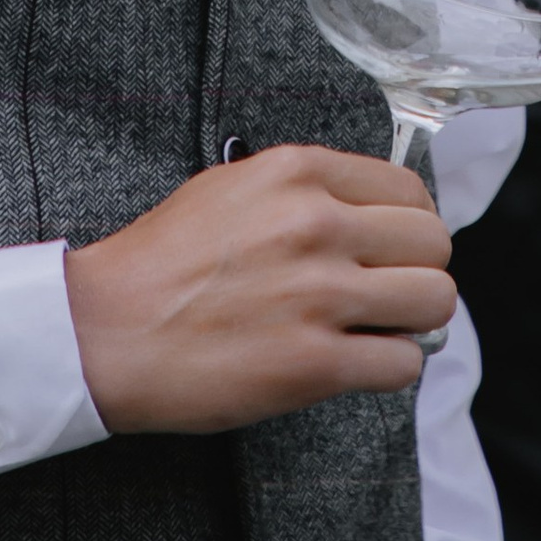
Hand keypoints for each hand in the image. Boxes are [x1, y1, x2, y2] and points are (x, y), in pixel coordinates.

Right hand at [65, 146, 453, 433]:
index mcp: (297, 173)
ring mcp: (318, 294)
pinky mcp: (314, 363)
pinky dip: (390, 368)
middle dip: (418, 271)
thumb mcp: (234, 188)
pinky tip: (356, 364)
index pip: (409, 191)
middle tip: (388, 293)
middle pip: (434, 243)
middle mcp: (316, 223)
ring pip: (434, 301)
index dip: (409, 226)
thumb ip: (306, 191)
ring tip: (379, 329)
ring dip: (414, 321)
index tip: (394, 249)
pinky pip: (403, 365)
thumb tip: (372, 216)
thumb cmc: (162, 262)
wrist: (106, 330)